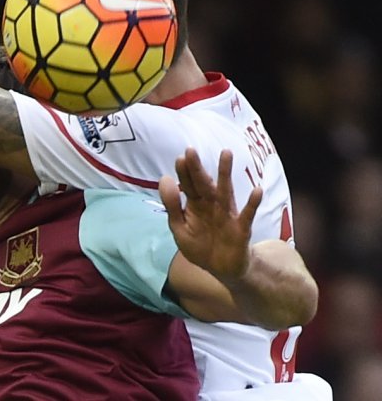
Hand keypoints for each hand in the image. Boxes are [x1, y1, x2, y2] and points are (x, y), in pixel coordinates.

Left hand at [158, 148, 262, 282]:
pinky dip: (252, 203)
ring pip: (226, 191)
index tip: (180, 158)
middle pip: (203, 184)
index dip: (183, 172)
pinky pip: (247, 214)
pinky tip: (257, 190)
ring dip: (225, 173)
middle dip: (197, 168)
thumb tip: (164, 179)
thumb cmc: (200, 245)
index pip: (188, 185)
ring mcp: (227, 214)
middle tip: (190, 150)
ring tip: (226, 154)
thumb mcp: (180, 228)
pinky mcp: (241, 228)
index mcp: (195, 204)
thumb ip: (171, 206)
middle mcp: (211, 204)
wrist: (221, 270)